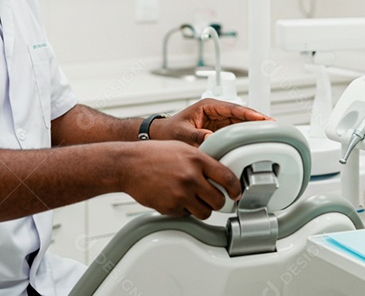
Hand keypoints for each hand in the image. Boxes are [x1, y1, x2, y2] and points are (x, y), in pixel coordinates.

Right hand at [121, 141, 239, 218]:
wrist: (128, 165)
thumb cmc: (154, 155)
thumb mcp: (183, 148)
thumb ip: (203, 161)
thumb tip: (221, 176)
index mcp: (197, 159)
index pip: (227, 178)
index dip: (235, 189)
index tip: (235, 193)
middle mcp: (190, 177)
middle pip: (218, 200)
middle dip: (217, 201)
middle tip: (212, 198)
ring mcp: (180, 194)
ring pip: (205, 212)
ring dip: (202, 209)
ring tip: (193, 199)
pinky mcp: (170, 208)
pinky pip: (186, 215)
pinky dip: (184, 210)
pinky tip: (175, 198)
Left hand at [150, 99, 271, 146]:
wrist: (161, 136)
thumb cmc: (169, 131)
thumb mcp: (182, 133)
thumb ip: (196, 136)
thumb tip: (211, 139)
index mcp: (208, 106)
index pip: (233, 108)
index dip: (248, 113)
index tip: (261, 118)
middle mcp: (216, 111)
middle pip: (241, 114)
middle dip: (257, 119)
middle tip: (273, 126)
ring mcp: (219, 120)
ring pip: (241, 122)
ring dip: (254, 127)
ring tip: (270, 133)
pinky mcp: (219, 130)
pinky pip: (236, 131)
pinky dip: (245, 135)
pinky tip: (256, 140)